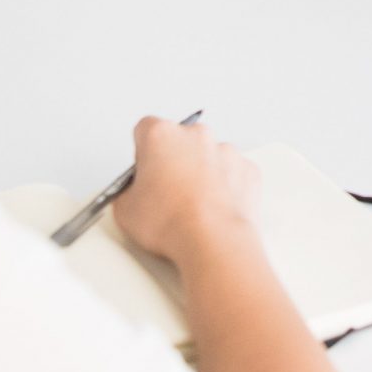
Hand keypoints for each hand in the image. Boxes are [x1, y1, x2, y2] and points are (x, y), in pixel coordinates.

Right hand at [111, 116, 260, 263]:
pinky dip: (225, 186)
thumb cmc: (172, 223)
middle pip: (179, 141)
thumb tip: (134, 196)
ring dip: (200, 173)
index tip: (144, 172)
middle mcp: (195, 136)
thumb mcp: (125, 209)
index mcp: (161, 135)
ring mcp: (225, 150)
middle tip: (167, 193)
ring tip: (193, 206)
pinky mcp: (247, 169)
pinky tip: (214, 209)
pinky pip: (232, 173)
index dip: (142, 153)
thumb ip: (128, 190)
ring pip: (208, 156)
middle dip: (173, 161)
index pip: (145, 130)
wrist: (212, 241)